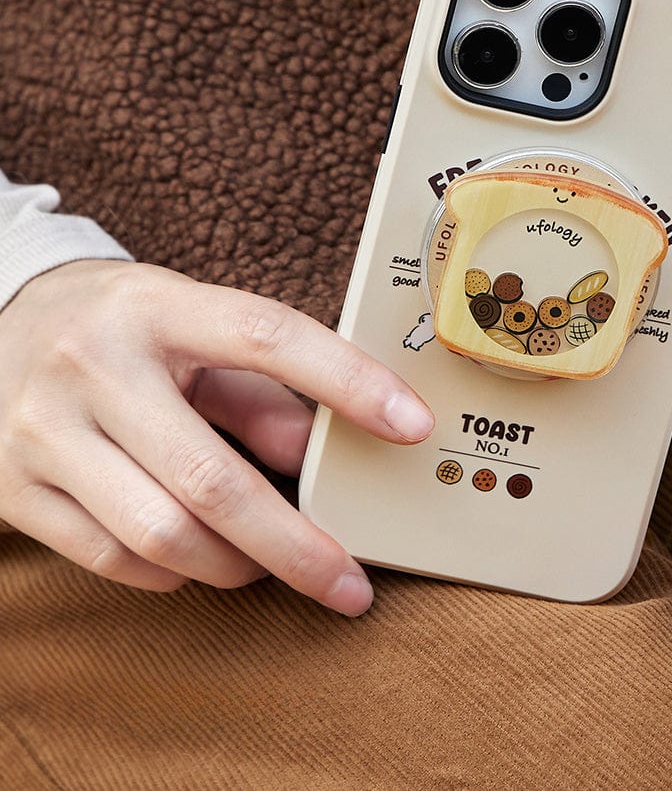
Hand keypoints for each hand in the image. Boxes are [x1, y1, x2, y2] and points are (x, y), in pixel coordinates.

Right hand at [0, 260, 433, 614]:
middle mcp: (94, 366)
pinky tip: (206, 560)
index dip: (348, 381)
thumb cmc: (125, 326)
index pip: (267, 336)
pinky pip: (111, 558)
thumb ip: (259, 387)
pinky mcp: (14, 488)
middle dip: (297, 545)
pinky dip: (175, 573)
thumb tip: (316, 451)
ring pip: (161, 534)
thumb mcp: (194, 328)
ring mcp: (44, 432)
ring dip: (239, 566)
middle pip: (212, 478)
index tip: (413, 424)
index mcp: (156, 309)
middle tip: (352, 581)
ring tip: (281, 566)